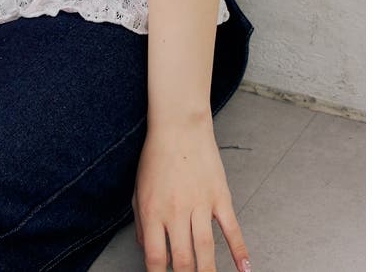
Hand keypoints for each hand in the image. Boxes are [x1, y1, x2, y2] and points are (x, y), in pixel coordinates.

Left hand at [131, 117, 250, 270]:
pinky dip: (240, 251)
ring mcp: (200, 204)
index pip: (155, 257)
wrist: (178, 126)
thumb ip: (141, 222)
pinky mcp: (220, 197)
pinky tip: (245, 268)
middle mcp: (175, 211)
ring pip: (206, 250)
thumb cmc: (156, 155)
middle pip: (183, 260)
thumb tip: (146, 248)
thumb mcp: (139, 188)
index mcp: (152, 210)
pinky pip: (232, 229)